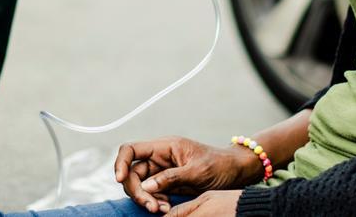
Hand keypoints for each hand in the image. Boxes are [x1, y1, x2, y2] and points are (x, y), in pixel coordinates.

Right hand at [114, 136, 261, 212]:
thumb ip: (171, 177)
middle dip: (137, 191)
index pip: (131, 149)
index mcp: (164, 146)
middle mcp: (159, 158)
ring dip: (146, 199)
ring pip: (141, 186)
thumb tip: (146, 186)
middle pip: (132, 173)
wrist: (236, 172)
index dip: (120, 163)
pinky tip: (165, 209)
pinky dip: (154, 203)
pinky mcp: (167, 185)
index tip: (119, 179)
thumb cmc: (220, 165)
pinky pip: (152, 195)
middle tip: (151, 206)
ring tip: (161, 209)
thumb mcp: (197, 171)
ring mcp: (162, 172)